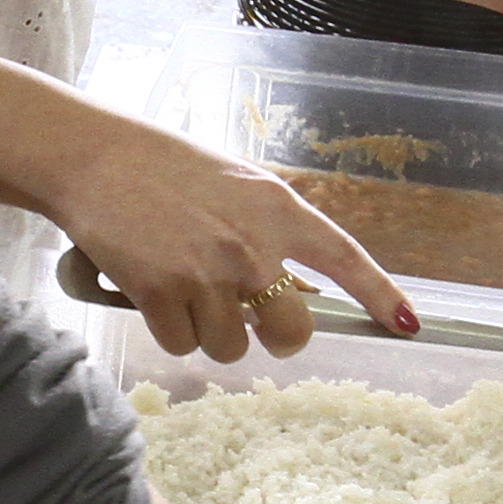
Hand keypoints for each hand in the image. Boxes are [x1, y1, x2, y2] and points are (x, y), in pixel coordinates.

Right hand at [49, 112, 413, 362]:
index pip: (344, 258)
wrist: (95, 157)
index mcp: (277, 208)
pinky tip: (152, 293)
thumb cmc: (161, 167)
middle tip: (250, 324)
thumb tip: (281, 288)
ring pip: (230, 346)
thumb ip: (266, 229)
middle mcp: (251, 245)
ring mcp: (206, 272)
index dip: (380, 295)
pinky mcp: (160, 292)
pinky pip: (182, 344)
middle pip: (291, 332)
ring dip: (209, 332)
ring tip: (182, 289)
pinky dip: (169, 330)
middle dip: (275, 339)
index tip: (407, 325)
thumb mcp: (233, 183)